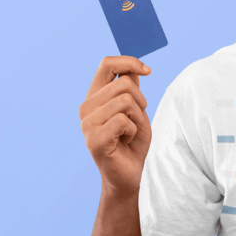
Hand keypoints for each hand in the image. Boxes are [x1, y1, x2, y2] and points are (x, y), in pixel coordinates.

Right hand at [79, 56, 152, 195]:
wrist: (132, 174)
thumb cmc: (134, 141)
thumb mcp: (137, 110)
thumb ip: (131, 89)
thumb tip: (134, 67)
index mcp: (95, 96)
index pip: (107, 64)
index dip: (130, 61)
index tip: (148, 71)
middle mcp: (86, 107)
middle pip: (124, 84)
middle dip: (141, 102)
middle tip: (136, 122)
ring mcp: (87, 124)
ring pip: (125, 101)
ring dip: (137, 119)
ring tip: (129, 133)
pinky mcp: (94, 139)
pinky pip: (123, 120)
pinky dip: (133, 131)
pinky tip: (125, 142)